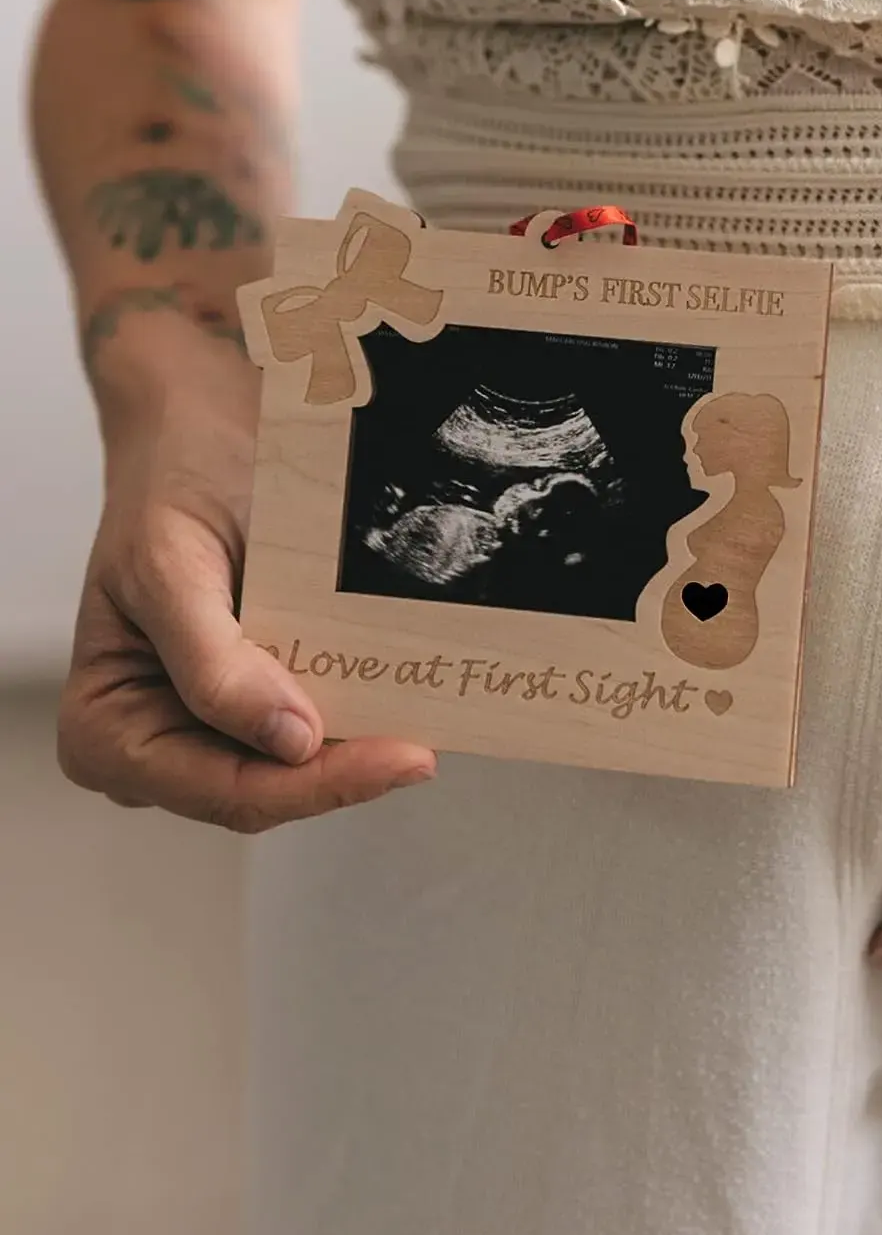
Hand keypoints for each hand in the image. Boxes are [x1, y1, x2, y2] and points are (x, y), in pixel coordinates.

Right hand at [58, 321, 435, 831]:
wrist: (202, 439)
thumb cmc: (172, 493)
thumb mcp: (172, 569)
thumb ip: (215, 664)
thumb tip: (289, 740)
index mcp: (107, 731)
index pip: (223, 791)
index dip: (311, 786)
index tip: (393, 756)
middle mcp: (155, 748)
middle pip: (264, 795)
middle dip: (343, 775)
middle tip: (421, 753)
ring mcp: (210, 733)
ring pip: (298, 775)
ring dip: (358, 752)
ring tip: (419, 728)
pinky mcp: (259, 707)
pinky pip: (316, 737)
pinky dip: (359, 723)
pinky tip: (403, 705)